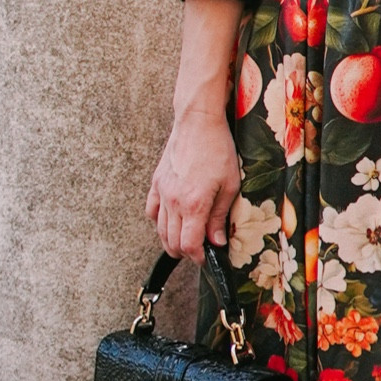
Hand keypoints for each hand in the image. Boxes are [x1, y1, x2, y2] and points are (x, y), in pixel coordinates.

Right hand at [147, 0, 248, 260]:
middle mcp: (173, 201)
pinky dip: (159, 223)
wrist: (198, 122)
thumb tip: (216, 242)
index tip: (206, 258)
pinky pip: (151, 211)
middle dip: (185, 252)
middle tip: (199, 251)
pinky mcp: (156, 182)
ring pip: (159, 230)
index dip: (198, 257)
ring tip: (186, 240)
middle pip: (171, 241)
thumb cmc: (218, 150)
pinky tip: (170, 222)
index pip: (189, 244)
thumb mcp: (230, 185)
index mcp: (193, 204)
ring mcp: (162, 192)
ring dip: (171, 240)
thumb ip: (220, 216)